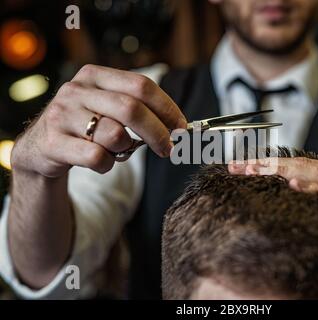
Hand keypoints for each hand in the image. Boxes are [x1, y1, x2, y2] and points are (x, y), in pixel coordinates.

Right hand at [11, 64, 186, 177]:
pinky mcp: (53, 142)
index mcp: (95, 75)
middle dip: (158, 133)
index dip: (167, 108)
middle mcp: (77, 90)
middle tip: (169, 149)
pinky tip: (101, 161)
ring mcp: (62, 114)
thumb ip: (138, 109)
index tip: (182, 128)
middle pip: (132, 108)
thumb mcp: (107, 108)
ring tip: (117, 150)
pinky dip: (108, 165)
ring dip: (126, 150)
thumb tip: (179, 128)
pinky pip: (97, 157)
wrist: (41, 146)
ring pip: (115, 135)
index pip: (142, 86)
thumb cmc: (85, 126)